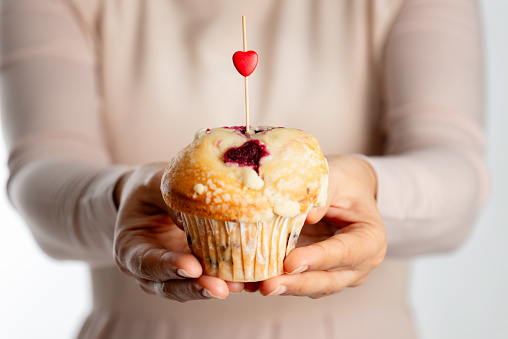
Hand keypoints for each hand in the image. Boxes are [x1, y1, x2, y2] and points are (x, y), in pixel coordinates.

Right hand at [113, 163, 242, 301]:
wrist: (152, 198)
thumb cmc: (150, 187)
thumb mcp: (156, 184)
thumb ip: (173, 198)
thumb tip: (205, 212)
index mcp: (130, 247)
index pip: (146, 262)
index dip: (168, 266)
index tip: (191, 267)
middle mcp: (148, 269)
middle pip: (169, 286)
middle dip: (196, 287)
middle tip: (221, 288)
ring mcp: (171, 275)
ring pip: (191, 288)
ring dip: (215, 287)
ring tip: (239, 286)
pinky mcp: (192, 272)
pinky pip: (207, 279)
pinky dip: (225, 280)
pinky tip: (247, 280)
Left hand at [258, 155, 386, 297]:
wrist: (345, 190)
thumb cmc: (344, 181)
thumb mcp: (337, 178)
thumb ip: (323, 194)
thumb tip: (303, 215)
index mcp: (370, 239)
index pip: (344, 252)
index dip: (317, 259)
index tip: (291, 263)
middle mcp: (356, 264)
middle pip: (327, 280)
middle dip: (295, 284)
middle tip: (268, 285)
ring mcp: (336, 273)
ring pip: (308, 287)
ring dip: (280, 287)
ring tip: (252, 285)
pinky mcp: (313, 273)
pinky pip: (294, 282)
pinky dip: (271, 282)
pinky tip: (247, 282)